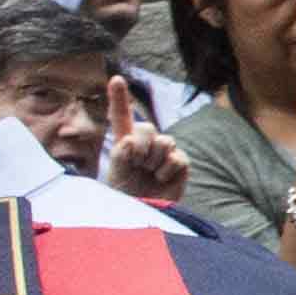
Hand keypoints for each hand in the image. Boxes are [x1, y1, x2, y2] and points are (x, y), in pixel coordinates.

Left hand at [98, 78, 187, 203]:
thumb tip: (134, 140)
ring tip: (149, 176)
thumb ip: (121, 152)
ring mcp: (165, 153)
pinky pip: (177, 158)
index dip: (119, 98)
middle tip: (137, 166)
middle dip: (140, 147)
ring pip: (164, 142)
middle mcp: (145, 144)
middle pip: (146, 128)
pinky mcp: (180, 164)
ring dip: (153, 161)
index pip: (122, 118)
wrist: (144, 216)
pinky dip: (166, 171)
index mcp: (125, 143)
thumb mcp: (115, 174)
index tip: (116, 79)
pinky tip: (161, 180)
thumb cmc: (125, 197)